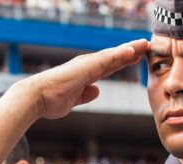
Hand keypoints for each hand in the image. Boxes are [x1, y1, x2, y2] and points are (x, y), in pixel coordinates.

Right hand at [24, 39, 148, 119]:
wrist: (36, 98)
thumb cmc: (50, 100)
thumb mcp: (74, 100)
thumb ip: (85, 95)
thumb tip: (96, 90)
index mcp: (85, 74)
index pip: (108, 66)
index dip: (123, 61)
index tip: (136, 57)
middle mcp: (86, 65)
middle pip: (113, 57)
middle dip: (130, 52)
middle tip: (146, 45)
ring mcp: (86, 65)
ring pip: (113, 55)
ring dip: (129, 49)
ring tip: (144, 43)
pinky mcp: (86, 67)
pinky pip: (107, 59)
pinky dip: (120, 54)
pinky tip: (132, 50)